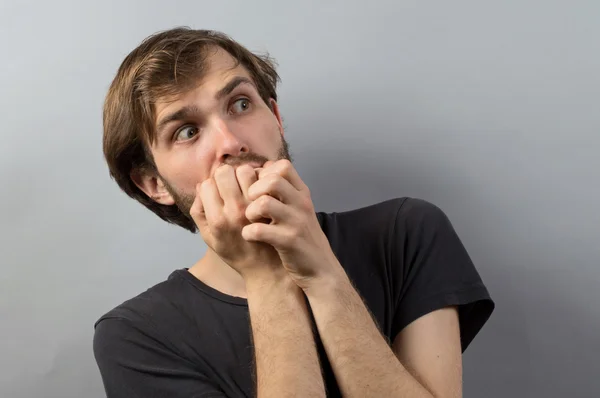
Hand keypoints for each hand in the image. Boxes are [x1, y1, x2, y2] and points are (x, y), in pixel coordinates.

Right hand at [190, 163, 283, 279]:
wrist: (265, 268)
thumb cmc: (235, 252)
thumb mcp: (209, 238)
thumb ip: (199, 212)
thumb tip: (199, 186)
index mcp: (216, 220)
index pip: (207, 183)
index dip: (211, 185)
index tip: (218, 192)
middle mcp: (233, 211)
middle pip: (225, 172)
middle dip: (227, 175)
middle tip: (233, 184)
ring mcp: (255, 207)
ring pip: (245, 170)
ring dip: (244, 174)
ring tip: (247, 185)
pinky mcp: (270, 205)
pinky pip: (263, 179)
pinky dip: (260, 178)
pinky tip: (260, 188)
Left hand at [241, 159, 343, 289]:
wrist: (321, 269)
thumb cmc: (303, 238)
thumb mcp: (299, 209)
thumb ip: (285, 190)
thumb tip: (263, 168)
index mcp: (302, 193)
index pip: (282, 166)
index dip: (264, 173)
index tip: (258, 189)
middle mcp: (301, 204)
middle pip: (272, 180)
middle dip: (254, 190)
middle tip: (251, 204)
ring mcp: (297, 222)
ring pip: (264, 203)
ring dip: (250, 211)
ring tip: (251, 221)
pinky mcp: (289, 241)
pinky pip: (259, 230)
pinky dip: (249, 233)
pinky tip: (250, 237)